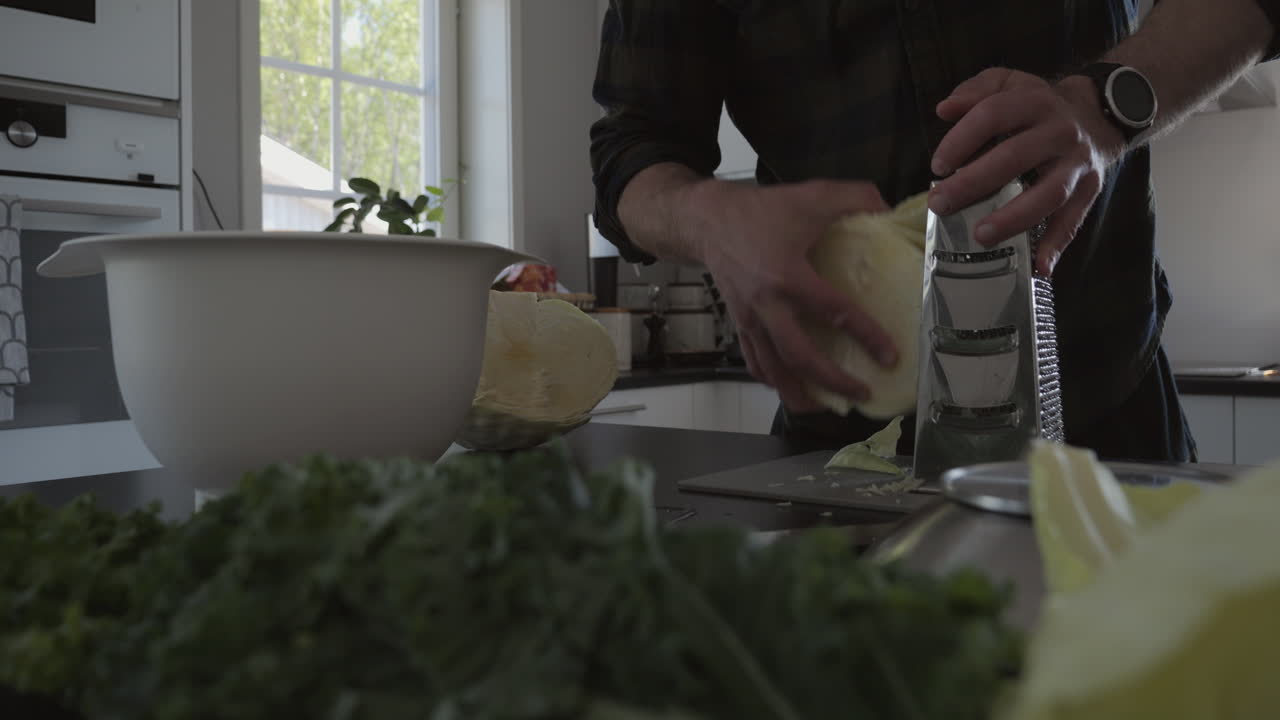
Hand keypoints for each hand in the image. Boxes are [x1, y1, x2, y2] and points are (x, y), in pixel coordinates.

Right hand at [680, 179, 898, 412]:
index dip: (866, 336)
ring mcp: (750, 319)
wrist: (707, 221)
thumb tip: (887, 210)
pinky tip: (789, 388)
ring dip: (798, 392)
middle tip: (861, 393)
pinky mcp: (740, 323)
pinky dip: (772, 379)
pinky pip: (754, 360)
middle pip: (800, 356)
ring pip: (773, 368)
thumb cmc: (759, 211)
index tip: (889, 356)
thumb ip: (853, 198)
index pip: (834, 311)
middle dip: (832, 380)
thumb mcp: (810, 195)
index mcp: (787, 276)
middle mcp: (767, 305)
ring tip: (823, 408)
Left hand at [928, 68, 1126, 275]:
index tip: (937, 166)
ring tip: (981, 236)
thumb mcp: (1010, 83)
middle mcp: (1060, 132)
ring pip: (1048, 194)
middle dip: (973, 184)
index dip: (961, 140)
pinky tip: (1038, 267)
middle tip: (940, 204)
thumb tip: (944, 109)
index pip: (992, 115)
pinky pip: (1074, 220)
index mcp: (1034, 101)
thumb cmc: (1040, 104)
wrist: (1101, 113)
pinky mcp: (1090, 189)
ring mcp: (1078, 164)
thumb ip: (975, 90)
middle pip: (1015, 157)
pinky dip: (1057, 245)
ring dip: (1014, 218)